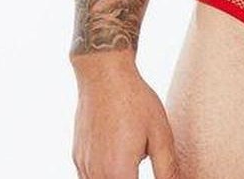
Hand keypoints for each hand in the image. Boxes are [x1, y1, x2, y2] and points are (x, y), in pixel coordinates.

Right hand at [72, 59, 180, 178]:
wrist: (104, 74)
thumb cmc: (135, 101)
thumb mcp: (160, 133)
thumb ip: (166, 168)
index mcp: (119, 173)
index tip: (149, 170)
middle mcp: (96, 174)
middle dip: (130, 178)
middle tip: (140, 158)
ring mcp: (83, 166)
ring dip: (117, 177)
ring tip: (130, 158)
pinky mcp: (77, 157)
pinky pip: (88, 177)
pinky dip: (103, 174)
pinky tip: (116, 157)